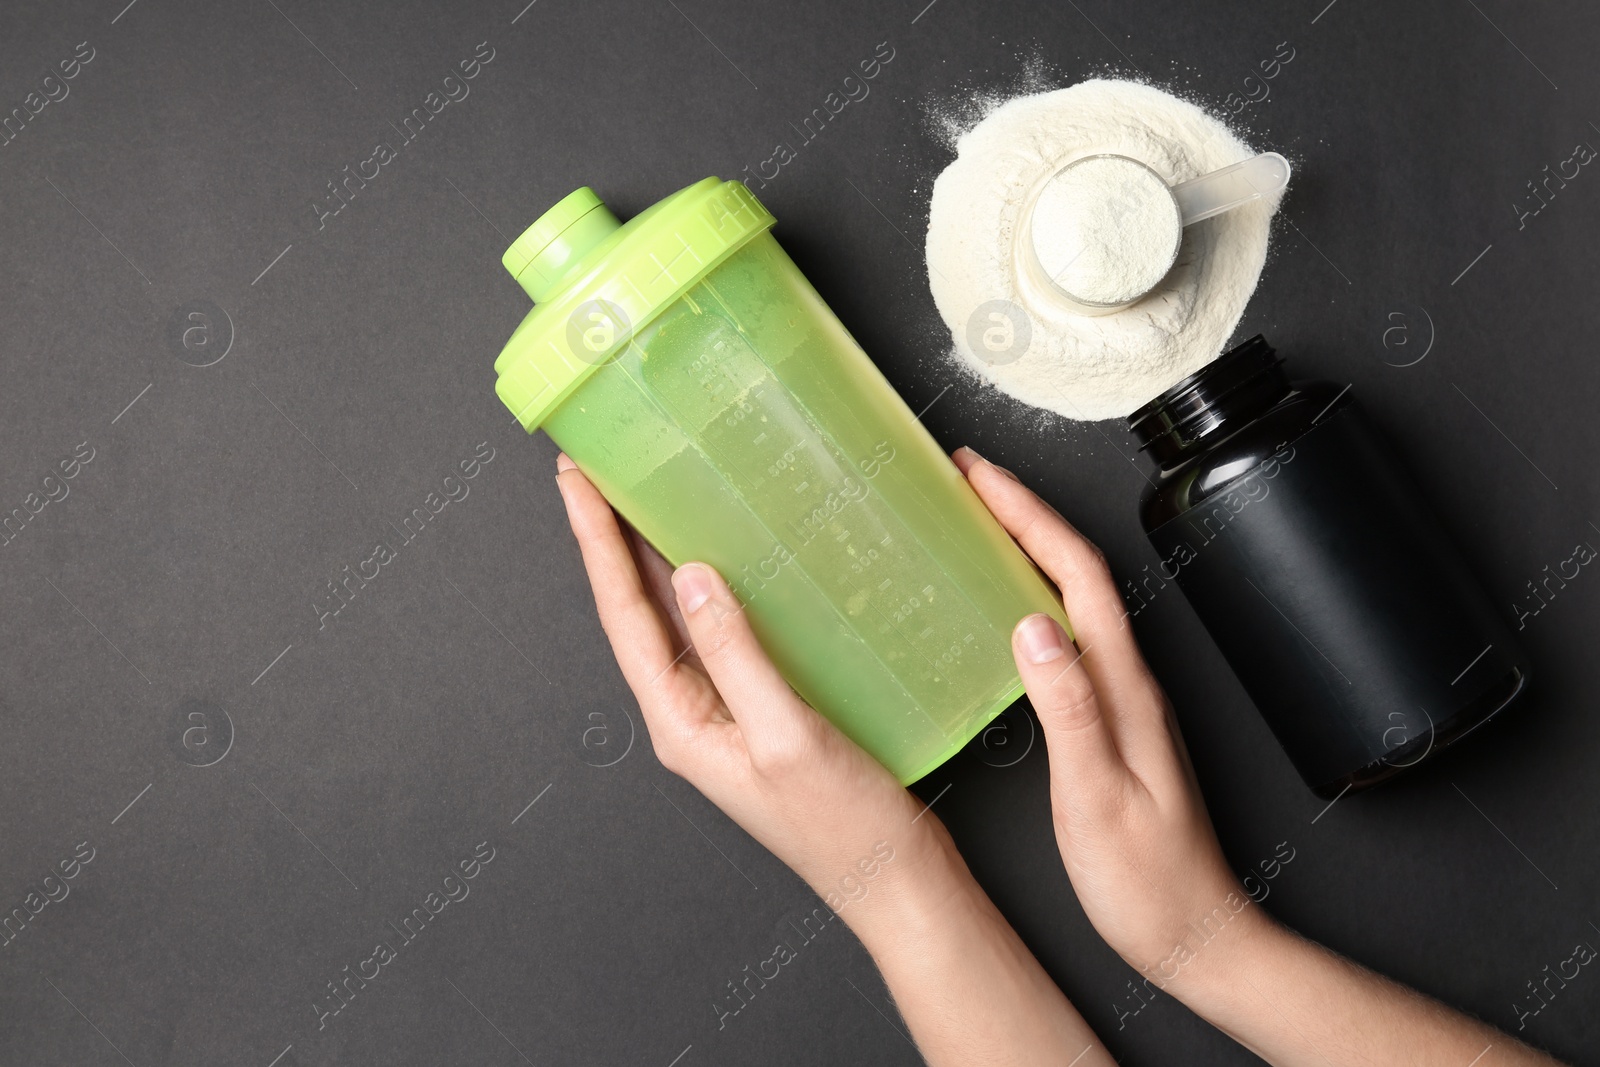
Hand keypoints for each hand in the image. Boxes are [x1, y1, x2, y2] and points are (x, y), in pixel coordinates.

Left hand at [556, 450, 1114, 1066]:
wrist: (896, 881)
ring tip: (640, 494)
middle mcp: (691, 715)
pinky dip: (715, 586)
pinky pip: (724, 633)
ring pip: (676, 619)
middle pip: (637, 611)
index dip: (596, 542)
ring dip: (654, 557)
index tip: (576, 479)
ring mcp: (725, 712)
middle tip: (595, 468)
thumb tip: (693, 578)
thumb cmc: (845, 828)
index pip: (623, 615)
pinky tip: (727, 555)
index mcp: (680, 724)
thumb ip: (737, 655)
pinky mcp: (763, 707)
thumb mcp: (787, 736)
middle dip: (611, 539)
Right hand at [957, 446, 1563, 1065]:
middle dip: (1023, 512)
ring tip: (978, 522)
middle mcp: (1129, 682)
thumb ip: (1069, 708)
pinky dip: (1032, 597)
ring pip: (1073, 598)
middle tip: (967, 480)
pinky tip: (1003, 607)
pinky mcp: (1111, 721)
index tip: (978, 475)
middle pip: (1077, 571)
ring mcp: (1122, 699)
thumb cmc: (1145, 882)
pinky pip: (1069, 635)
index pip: (1076, 576)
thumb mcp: (1097, 797)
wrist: (1194, 932)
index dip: (1027, 514)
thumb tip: (1033, 625)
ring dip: (1028, 548)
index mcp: (1125, 689)